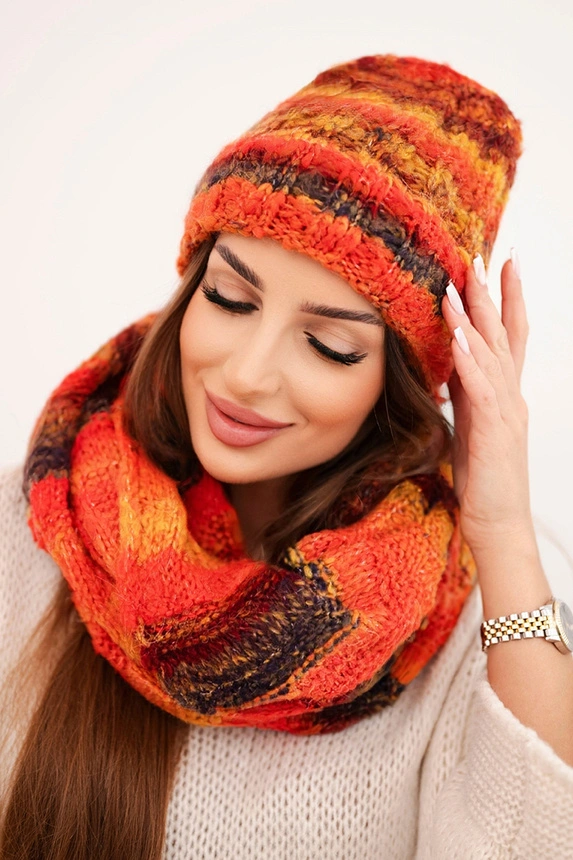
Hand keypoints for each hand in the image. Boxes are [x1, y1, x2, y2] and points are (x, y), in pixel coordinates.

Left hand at [441, 252, 533, 556]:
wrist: (498, 524)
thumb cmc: (484, 479)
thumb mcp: (472, 426)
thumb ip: (467, 393)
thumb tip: (451, 366)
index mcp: (504, 394)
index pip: (510, 338)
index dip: (507, 300)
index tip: (500, 265)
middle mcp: (511, 396)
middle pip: (505, 335)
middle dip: (494, 294)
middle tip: (485, 255)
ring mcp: (507, 412)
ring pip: (494, 354)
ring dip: (477, 317)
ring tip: (462, 282)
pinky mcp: (495, 432)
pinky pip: (482, 389)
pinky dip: (470, 360)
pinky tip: (459, 336)